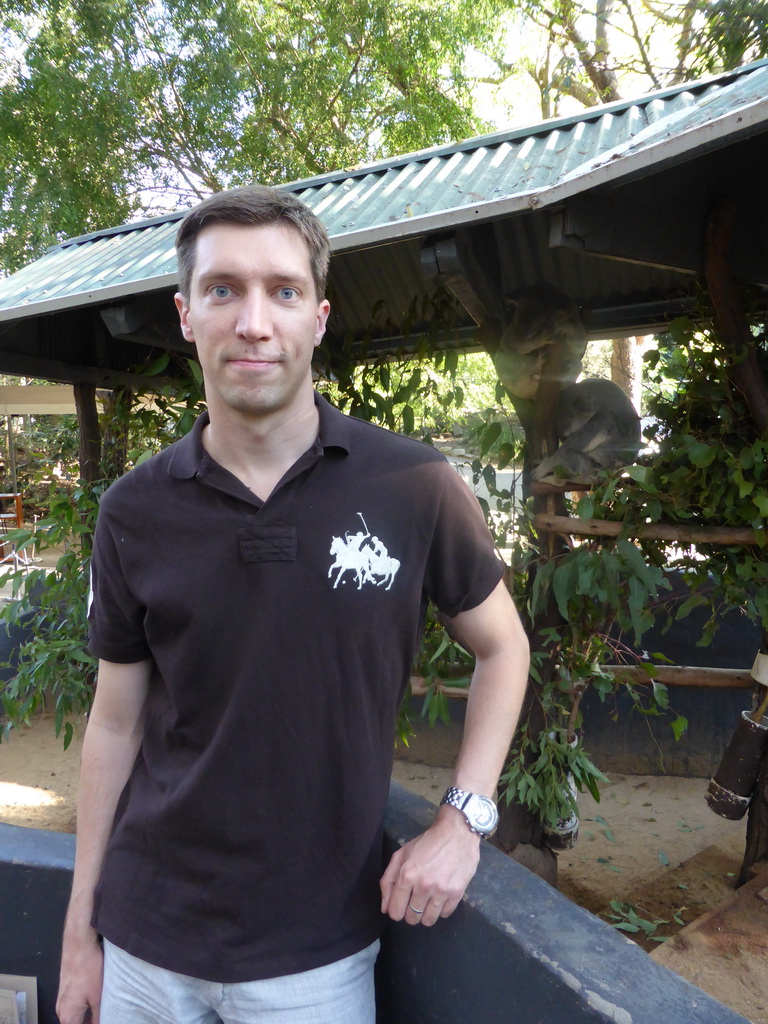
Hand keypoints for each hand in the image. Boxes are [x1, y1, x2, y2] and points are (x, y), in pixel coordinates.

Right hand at [56, 931, 102, 1023]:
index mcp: (68, 1017)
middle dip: (90, 1022)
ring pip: (76, 1016)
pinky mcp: (65, 991)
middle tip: (107, 1016)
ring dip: (88, 1016)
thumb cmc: (89, 970)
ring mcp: (61, 1001)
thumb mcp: (98, 997)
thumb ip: (98, 1017)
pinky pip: (75, 1006)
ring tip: (105, 1010)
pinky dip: (85, 1007)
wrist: (78, 945)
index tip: (105, 1020)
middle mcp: (61, 1012)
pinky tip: (98, 1000)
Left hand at [380, 804, 480, 926]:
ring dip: (426, 913)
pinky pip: (444, 914)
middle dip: (411, 912)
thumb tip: (385, 908)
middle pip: (412, 918)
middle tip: (415, 900)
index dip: (396, 911)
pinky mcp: (457, 894)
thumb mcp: (401, 855)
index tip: (401, 905)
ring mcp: (442, 891)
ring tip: (428, 900)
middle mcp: (423, 886)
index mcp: (407, 875)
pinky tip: (441, 895)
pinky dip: (441, 909)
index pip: (396, 911)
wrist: (457, 832)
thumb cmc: (426, 843)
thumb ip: (388, 881)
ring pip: (428, 921)